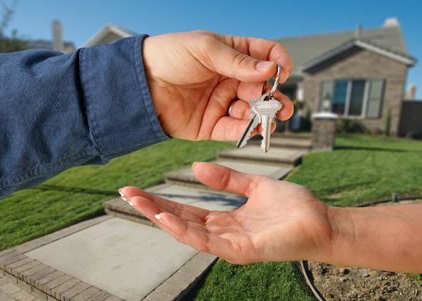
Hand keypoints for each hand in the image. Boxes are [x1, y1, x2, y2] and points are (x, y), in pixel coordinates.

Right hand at [119, 162, 332, 263]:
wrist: (323, 222)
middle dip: (152, 208)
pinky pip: (207, 242)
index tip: (137, 188)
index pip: (186, 210)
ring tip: (139, 203)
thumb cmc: (294, 208)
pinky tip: (166, 217)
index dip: (161, 199)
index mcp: (225, 220)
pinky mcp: (241, 251)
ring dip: (161, 218)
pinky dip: (184, 230)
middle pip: (180, 221)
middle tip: (125, 193)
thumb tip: (196, 167)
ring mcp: (230, 245)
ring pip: (188, 233)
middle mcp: (223, 235)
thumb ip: (227, 178)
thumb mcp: (255, 185)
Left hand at [142, 31, 293, 140]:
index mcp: (231, 54)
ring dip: (263, 116)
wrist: (140, 83)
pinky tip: (253, 128)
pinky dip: (246, 130)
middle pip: (263, 89)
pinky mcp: (211, 124)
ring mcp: (222, 102)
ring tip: (266, 118)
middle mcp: (230, 79)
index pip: (264, 56)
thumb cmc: (167, 56)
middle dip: (275, 98)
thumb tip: (268, 69)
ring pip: (252, 111)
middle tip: (280, 106)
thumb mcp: (204, 49)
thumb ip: (237, 61)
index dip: (277, 62)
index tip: (282, 72)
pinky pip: (234, 129)